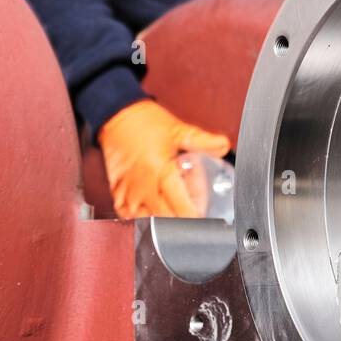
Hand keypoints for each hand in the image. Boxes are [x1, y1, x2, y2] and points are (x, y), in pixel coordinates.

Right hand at [97, 99, 232, 219]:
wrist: (118, 118)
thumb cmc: (147, 123)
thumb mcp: (179, 130)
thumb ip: (203, 140)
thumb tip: (224, 146)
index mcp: (159, 171)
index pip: (179, 206)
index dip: (194, 216)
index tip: (206, 220)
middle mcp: (142, 187)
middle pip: (165, 219)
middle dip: (182, 221)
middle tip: (195, 214)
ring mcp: (127, 194)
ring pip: (147, 222)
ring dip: (164, 222)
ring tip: (177, 212)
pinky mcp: (117, 195)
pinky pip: (129, 218)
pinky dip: (144, 219)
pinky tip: (156, 211)